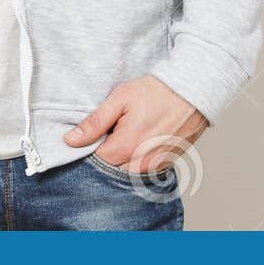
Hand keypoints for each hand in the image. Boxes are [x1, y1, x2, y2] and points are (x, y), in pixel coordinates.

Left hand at [63, 75, 208, 173]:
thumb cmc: (156, 91)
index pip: (95, 161)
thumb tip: (70, 140)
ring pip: (127, 173)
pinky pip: (144, 171)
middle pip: (111, 170)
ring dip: (122, 160)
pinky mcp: (166, 165)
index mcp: (125, 147)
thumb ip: (95, 122)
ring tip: (129, 135)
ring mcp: (155, 167)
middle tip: (113, 132)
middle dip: (107, 155)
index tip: (98, 133)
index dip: (91, 148)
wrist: (192, 92)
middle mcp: (141, 163)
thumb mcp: (120, 98)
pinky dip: (138, 161)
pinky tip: (141, 141)